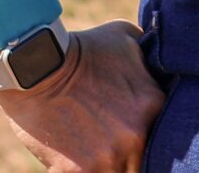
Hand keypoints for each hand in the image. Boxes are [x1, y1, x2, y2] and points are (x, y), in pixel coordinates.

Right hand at [0, 21, 165, 172]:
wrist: (36, 65)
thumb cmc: (82, 48)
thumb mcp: (127, 39)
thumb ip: (149, 60)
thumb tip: (160, 67)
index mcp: (153, 107)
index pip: (163, 138)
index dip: (147, 136)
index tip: (130, 130)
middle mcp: (136, 137)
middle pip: (141, 163)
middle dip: (129, 156)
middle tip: (108, 141)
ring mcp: (106, 158)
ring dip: (105, 166)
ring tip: (90, 148)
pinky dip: (79, 171)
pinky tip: (72, 156)